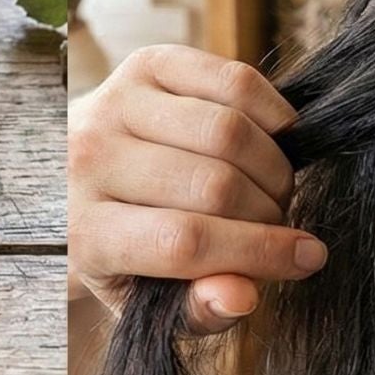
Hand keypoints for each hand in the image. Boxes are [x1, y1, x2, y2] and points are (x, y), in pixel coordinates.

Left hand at [69, 44, 324, 334]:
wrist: (68, 175)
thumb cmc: (120, 247)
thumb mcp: (147, 298)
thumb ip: (194, 310)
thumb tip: (242, 296)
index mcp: (86, 230)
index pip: (184, 242)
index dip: (259, 252)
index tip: (306, 259)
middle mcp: (90, 160)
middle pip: (214, 185)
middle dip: (270, 210)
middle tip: (279, 222)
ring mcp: (114, 103)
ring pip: (227, 131)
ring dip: (274, 166)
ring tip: (273, 188)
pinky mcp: (144, 63)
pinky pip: (231, 79)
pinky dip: (272, 111)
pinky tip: (275, 140)